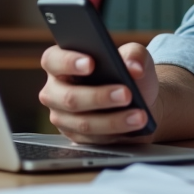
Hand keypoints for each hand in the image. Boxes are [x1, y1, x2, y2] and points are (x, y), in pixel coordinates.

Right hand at [38, 42, 159, 144]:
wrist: (140, 100)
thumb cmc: (129, 72)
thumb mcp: (134, 55)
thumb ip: (134, 54)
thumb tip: (134, 67)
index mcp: (60, 62)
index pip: (53, 60)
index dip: (68, 62)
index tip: (91, 63)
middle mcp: (56, 90)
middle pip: (69, 97)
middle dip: (99, 97)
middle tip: (126, 93)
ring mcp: (63, 116)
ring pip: (83, 122)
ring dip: (113, 120)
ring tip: (139, 114)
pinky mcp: (76, 136)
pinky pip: (94, 138)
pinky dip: (117, 131)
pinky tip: (135, 124)